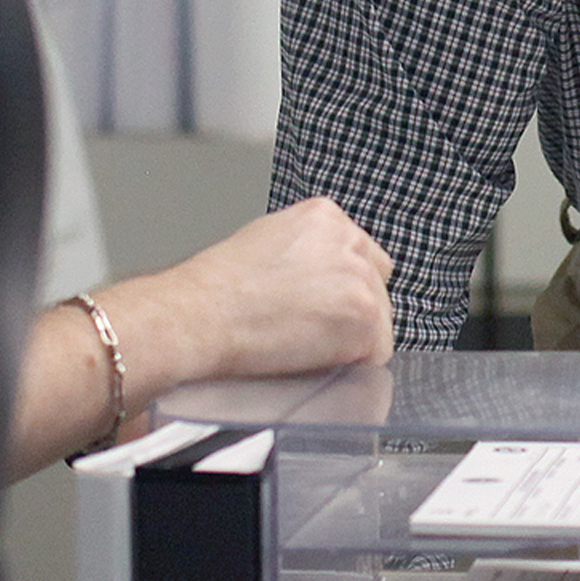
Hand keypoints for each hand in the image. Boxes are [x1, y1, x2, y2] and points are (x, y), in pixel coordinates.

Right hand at [136, 194, 398, 389]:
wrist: (201, 315)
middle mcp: (349, 239)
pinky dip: (351, 364)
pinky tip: (313, 358)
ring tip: (302, 345)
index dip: (342, 289)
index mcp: (325, 216)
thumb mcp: (267, 241)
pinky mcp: (363, 315)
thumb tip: (322, 280)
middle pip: (376, 287)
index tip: (321, 307)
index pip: (361, 256)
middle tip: (311, 333)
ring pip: (378, 321)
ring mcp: (359, 277)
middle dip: (350, 313)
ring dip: (350, 340)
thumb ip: (307, 251)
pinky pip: (376, 353)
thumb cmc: (216, 289)